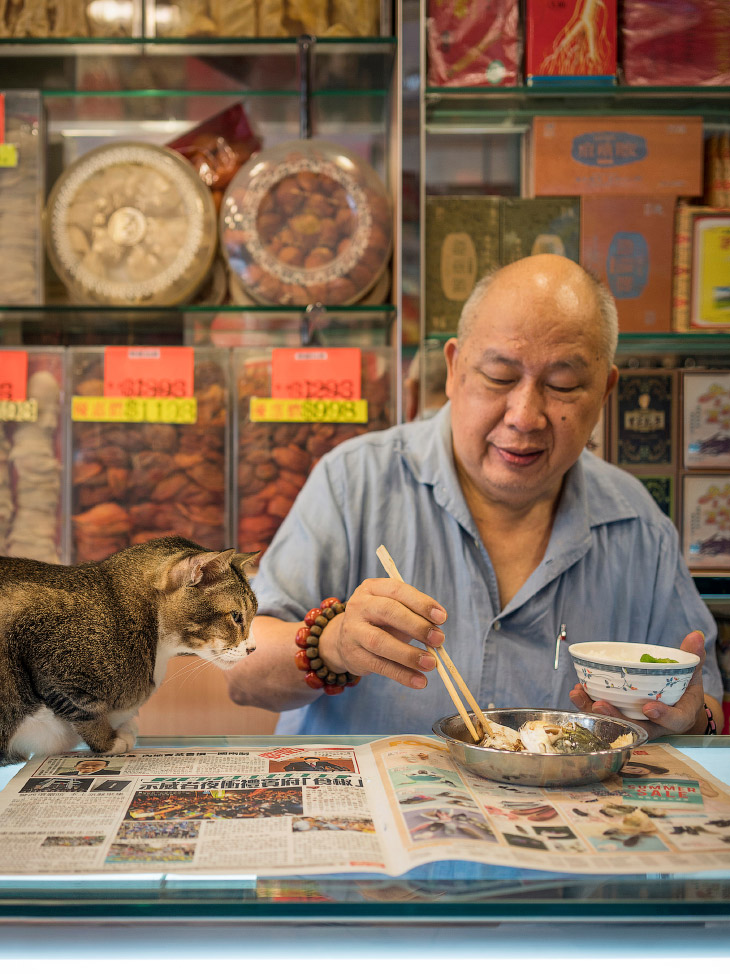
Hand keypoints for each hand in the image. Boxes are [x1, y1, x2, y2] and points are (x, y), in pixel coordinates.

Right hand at [318, 577, 446, 687]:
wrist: (345, 639)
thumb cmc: (380, 621)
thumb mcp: (394, 611)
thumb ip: (415, 616)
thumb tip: (437, 634)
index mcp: (372, 588)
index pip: (397, 590)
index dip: (421, 603)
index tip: (442, 618)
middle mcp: (359, 606)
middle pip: (388, 611)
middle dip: (416, 626)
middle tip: (439, 639)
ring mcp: (353, 630)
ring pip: (380, 641)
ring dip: (409, 654)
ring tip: (431, 664)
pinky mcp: (353, 655)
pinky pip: (379, 666)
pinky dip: (402, 675)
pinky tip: (419, 681)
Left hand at [569, 630, 706, 739]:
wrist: (677, 706)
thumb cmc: (685, 689)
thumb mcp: (692, 673)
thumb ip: (694, 657)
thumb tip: (696, 636)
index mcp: (679, 716)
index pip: (673, 721)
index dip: (662, 716)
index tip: (648, 707)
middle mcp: (656, 725)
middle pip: (636, 727)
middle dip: (615, 717)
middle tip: (600, 704)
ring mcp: (637, 724)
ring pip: (615, 724)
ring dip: (595, 711)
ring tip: (579, 694)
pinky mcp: (622, 719)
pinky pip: (605, 716)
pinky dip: (589, 705)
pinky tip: (578, 692)